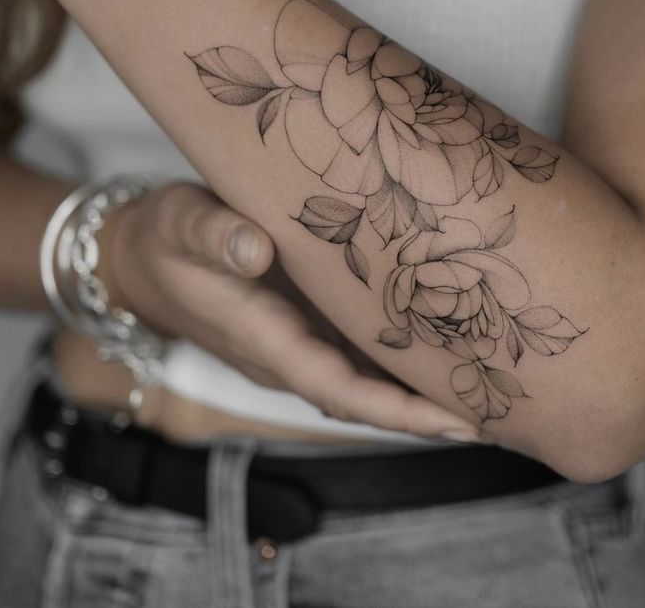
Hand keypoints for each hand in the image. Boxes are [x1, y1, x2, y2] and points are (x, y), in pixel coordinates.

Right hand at [98, 181, 482, 441]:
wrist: (143, 259)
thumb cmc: (166, 238)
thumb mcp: (183, 224)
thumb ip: (216, 236)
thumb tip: (255, 248)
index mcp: (262, 337)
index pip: (337, 387)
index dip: (396, 409)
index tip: (456, 421)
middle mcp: (286, 351)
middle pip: (363, 396)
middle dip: (427, 410)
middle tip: (502, 410)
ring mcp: (295, 341)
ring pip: (363, 379)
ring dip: (418, 391)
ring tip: (486, 386)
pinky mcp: (300, 324)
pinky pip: (354, 354)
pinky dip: (396, 361)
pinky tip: (438, 347)